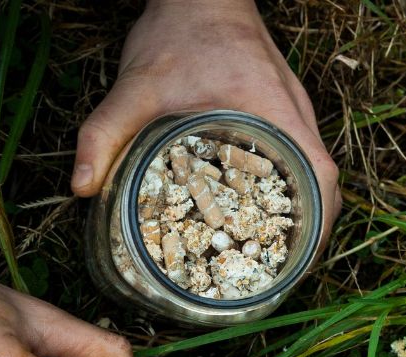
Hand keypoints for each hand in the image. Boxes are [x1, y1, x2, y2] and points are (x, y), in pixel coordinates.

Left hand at [71, 0, 340, 248]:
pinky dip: (284, 194)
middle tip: (271, 274)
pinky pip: (293, 161)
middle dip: (307, 236)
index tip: (296, 262)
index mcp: (276, 111)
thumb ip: (105, 133)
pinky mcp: (276, 113)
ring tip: (263, 258)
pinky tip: (251, 215)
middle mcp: (292, 115)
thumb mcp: (136, 86)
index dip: (319, 226)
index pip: (322, 177)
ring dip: (299, 217)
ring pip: (311, 176)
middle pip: (323, 187)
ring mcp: (289, 114)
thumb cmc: (176, 32)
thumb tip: (82, 188)